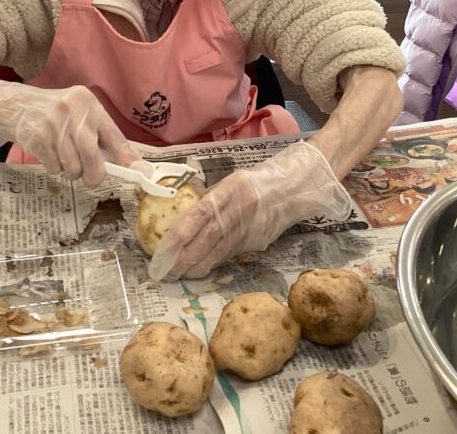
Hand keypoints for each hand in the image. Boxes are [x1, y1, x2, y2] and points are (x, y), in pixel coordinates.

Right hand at [0, 81, 140, 184]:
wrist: (12, 104)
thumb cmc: (53, 114)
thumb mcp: (79, 116)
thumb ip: (102, 137)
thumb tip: (131, 165)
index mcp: (89, 104)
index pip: (114, 136)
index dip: (128, 159)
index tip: (141, 175)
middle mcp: (73, 110)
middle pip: (92, 157)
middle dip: (94, 175)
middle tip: (90, 178)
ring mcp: (53, 122)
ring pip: (73, 166)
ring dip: (70, 171)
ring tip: (62, 156)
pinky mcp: (36, 136)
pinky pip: (54, 167)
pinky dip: (54, 168)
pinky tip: (48, 153)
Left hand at [147, 141, 352, 279]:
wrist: (293, 189)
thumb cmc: (255, 183)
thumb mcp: (231, 182)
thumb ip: (210, 200)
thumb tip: (184, 220)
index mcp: (231, 189)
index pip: (200, 213)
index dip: (181, 233)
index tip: (164, 248)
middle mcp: (241, 208)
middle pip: (208, 237)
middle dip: (185, 256)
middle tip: (166, 269)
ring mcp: (251, 226)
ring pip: (220, 249)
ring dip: (198, 264)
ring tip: (180, 274)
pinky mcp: (258, 240)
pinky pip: (231, 252)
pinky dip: (214, 262)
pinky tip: (201, 269)